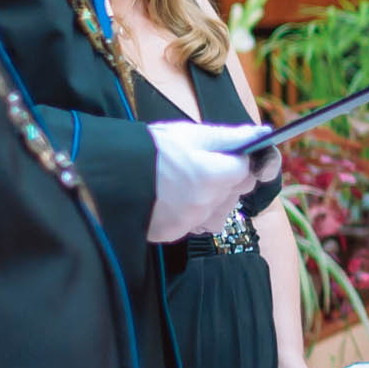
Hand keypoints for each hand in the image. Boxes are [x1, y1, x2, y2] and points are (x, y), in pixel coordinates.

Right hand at [147, 121, 266, 242]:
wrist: (105, 173)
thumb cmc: (150, 148)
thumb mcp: (189, 133)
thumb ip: (230, 136)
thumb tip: (263, 134)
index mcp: (213, 175)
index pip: (247, 171)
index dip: (239, 161)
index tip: (225, 154)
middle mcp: (207, 204)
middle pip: (235, 192)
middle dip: (227, 179)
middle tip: (200, 164)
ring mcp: (191, 222)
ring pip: (220, 211)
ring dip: (213, 199)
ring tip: (186, 182)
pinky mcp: (175, 234)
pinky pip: (198, 224)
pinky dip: (194, 213)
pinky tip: (175, 198)